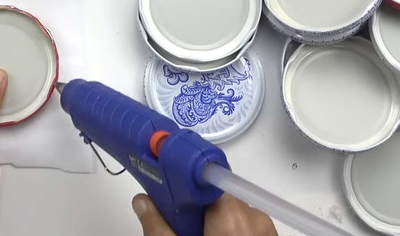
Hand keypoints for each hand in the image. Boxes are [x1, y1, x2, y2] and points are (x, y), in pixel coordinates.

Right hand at [133, 193, 277, 235]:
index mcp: (231, 214)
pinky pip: (246, 229)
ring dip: (213, 226)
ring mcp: (267, 232)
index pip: (203, 181)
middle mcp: (254, 218)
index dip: (183, 187)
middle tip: (180, 230)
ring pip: (232, 215)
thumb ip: (156, 225)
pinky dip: (229, 235)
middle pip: (216, 199)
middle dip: (196, 212)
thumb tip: (142, 203)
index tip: (168, 196)